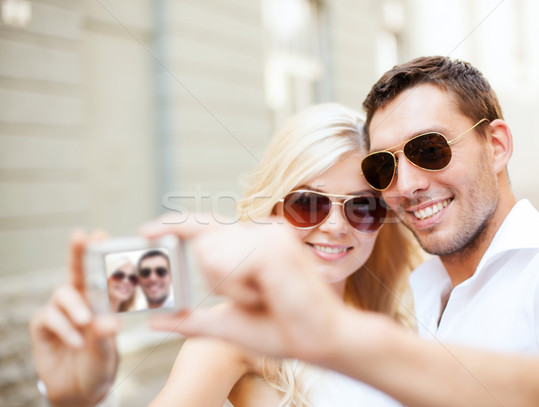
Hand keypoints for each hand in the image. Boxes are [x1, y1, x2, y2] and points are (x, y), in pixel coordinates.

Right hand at [29, 230, 119, 406]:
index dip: (100, 252)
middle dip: (78, 252)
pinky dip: (62, 327)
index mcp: (103, 300)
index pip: (103, 273)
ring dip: (74, 305)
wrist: (80, 391)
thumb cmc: (99, 364)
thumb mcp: (107, 352)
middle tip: (81, 236)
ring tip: (85, 322)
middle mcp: (82, 300)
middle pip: (77, 271)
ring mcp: (62, 311)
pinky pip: (49, 317)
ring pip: (63, 292)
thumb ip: (106, 336)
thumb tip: (110, 321)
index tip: (100, 234)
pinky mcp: (43, 325)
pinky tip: (74, 341)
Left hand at [142, 216, 346, 362]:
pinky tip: (265, 295)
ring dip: (229, 287)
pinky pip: (227, 264)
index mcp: (254, 242)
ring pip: (210, 254)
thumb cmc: (282, 330)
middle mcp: (261, 231)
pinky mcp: (272, 246)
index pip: (207, 225)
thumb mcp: (227, 323)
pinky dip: (238, 289)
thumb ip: (191, 319)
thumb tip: (156, 320)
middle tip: (254, 298)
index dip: (175, 225)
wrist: (320, 341)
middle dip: (216, 280)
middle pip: (203, 242)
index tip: (144, 231)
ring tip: (262, 297)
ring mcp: (268, 234)